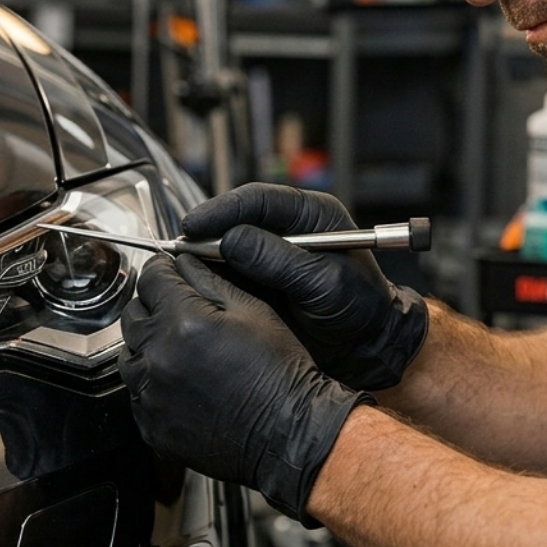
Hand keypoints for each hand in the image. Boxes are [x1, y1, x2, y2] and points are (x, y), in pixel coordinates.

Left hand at [122, 253, 366, 522]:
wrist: (289, 434)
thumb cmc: (280, 374)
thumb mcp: (253, 311)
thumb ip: (208, 280)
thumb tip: (182, 263)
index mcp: (184, 323)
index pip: (151, 278)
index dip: (162, 270)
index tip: (168, 271)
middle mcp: (159, 358)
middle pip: (133, 314)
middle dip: (153, 305)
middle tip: (179, 311)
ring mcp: (151, 395)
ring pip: (129, 354)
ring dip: (148, 345)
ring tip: (183, 351)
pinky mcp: (151, 425)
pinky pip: (137, 393)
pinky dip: (152, 383)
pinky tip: (182, 382)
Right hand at [182, 183, 429, 390]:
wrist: (367, 347)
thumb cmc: (360, 310)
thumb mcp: (324, 283)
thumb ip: (280, 260)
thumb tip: (232, 240)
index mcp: (313, 215)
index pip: (260, 200)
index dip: (224, 210)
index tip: (196, 225)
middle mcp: (290, 228)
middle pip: (238, 217)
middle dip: (208, 231)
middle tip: (180, 248)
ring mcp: (274, 252)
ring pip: (229, 242)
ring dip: (205, 253)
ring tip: (180, 267)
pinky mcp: (262, 276)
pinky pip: (230, 269)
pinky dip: (212, 275)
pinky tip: (195, 284)